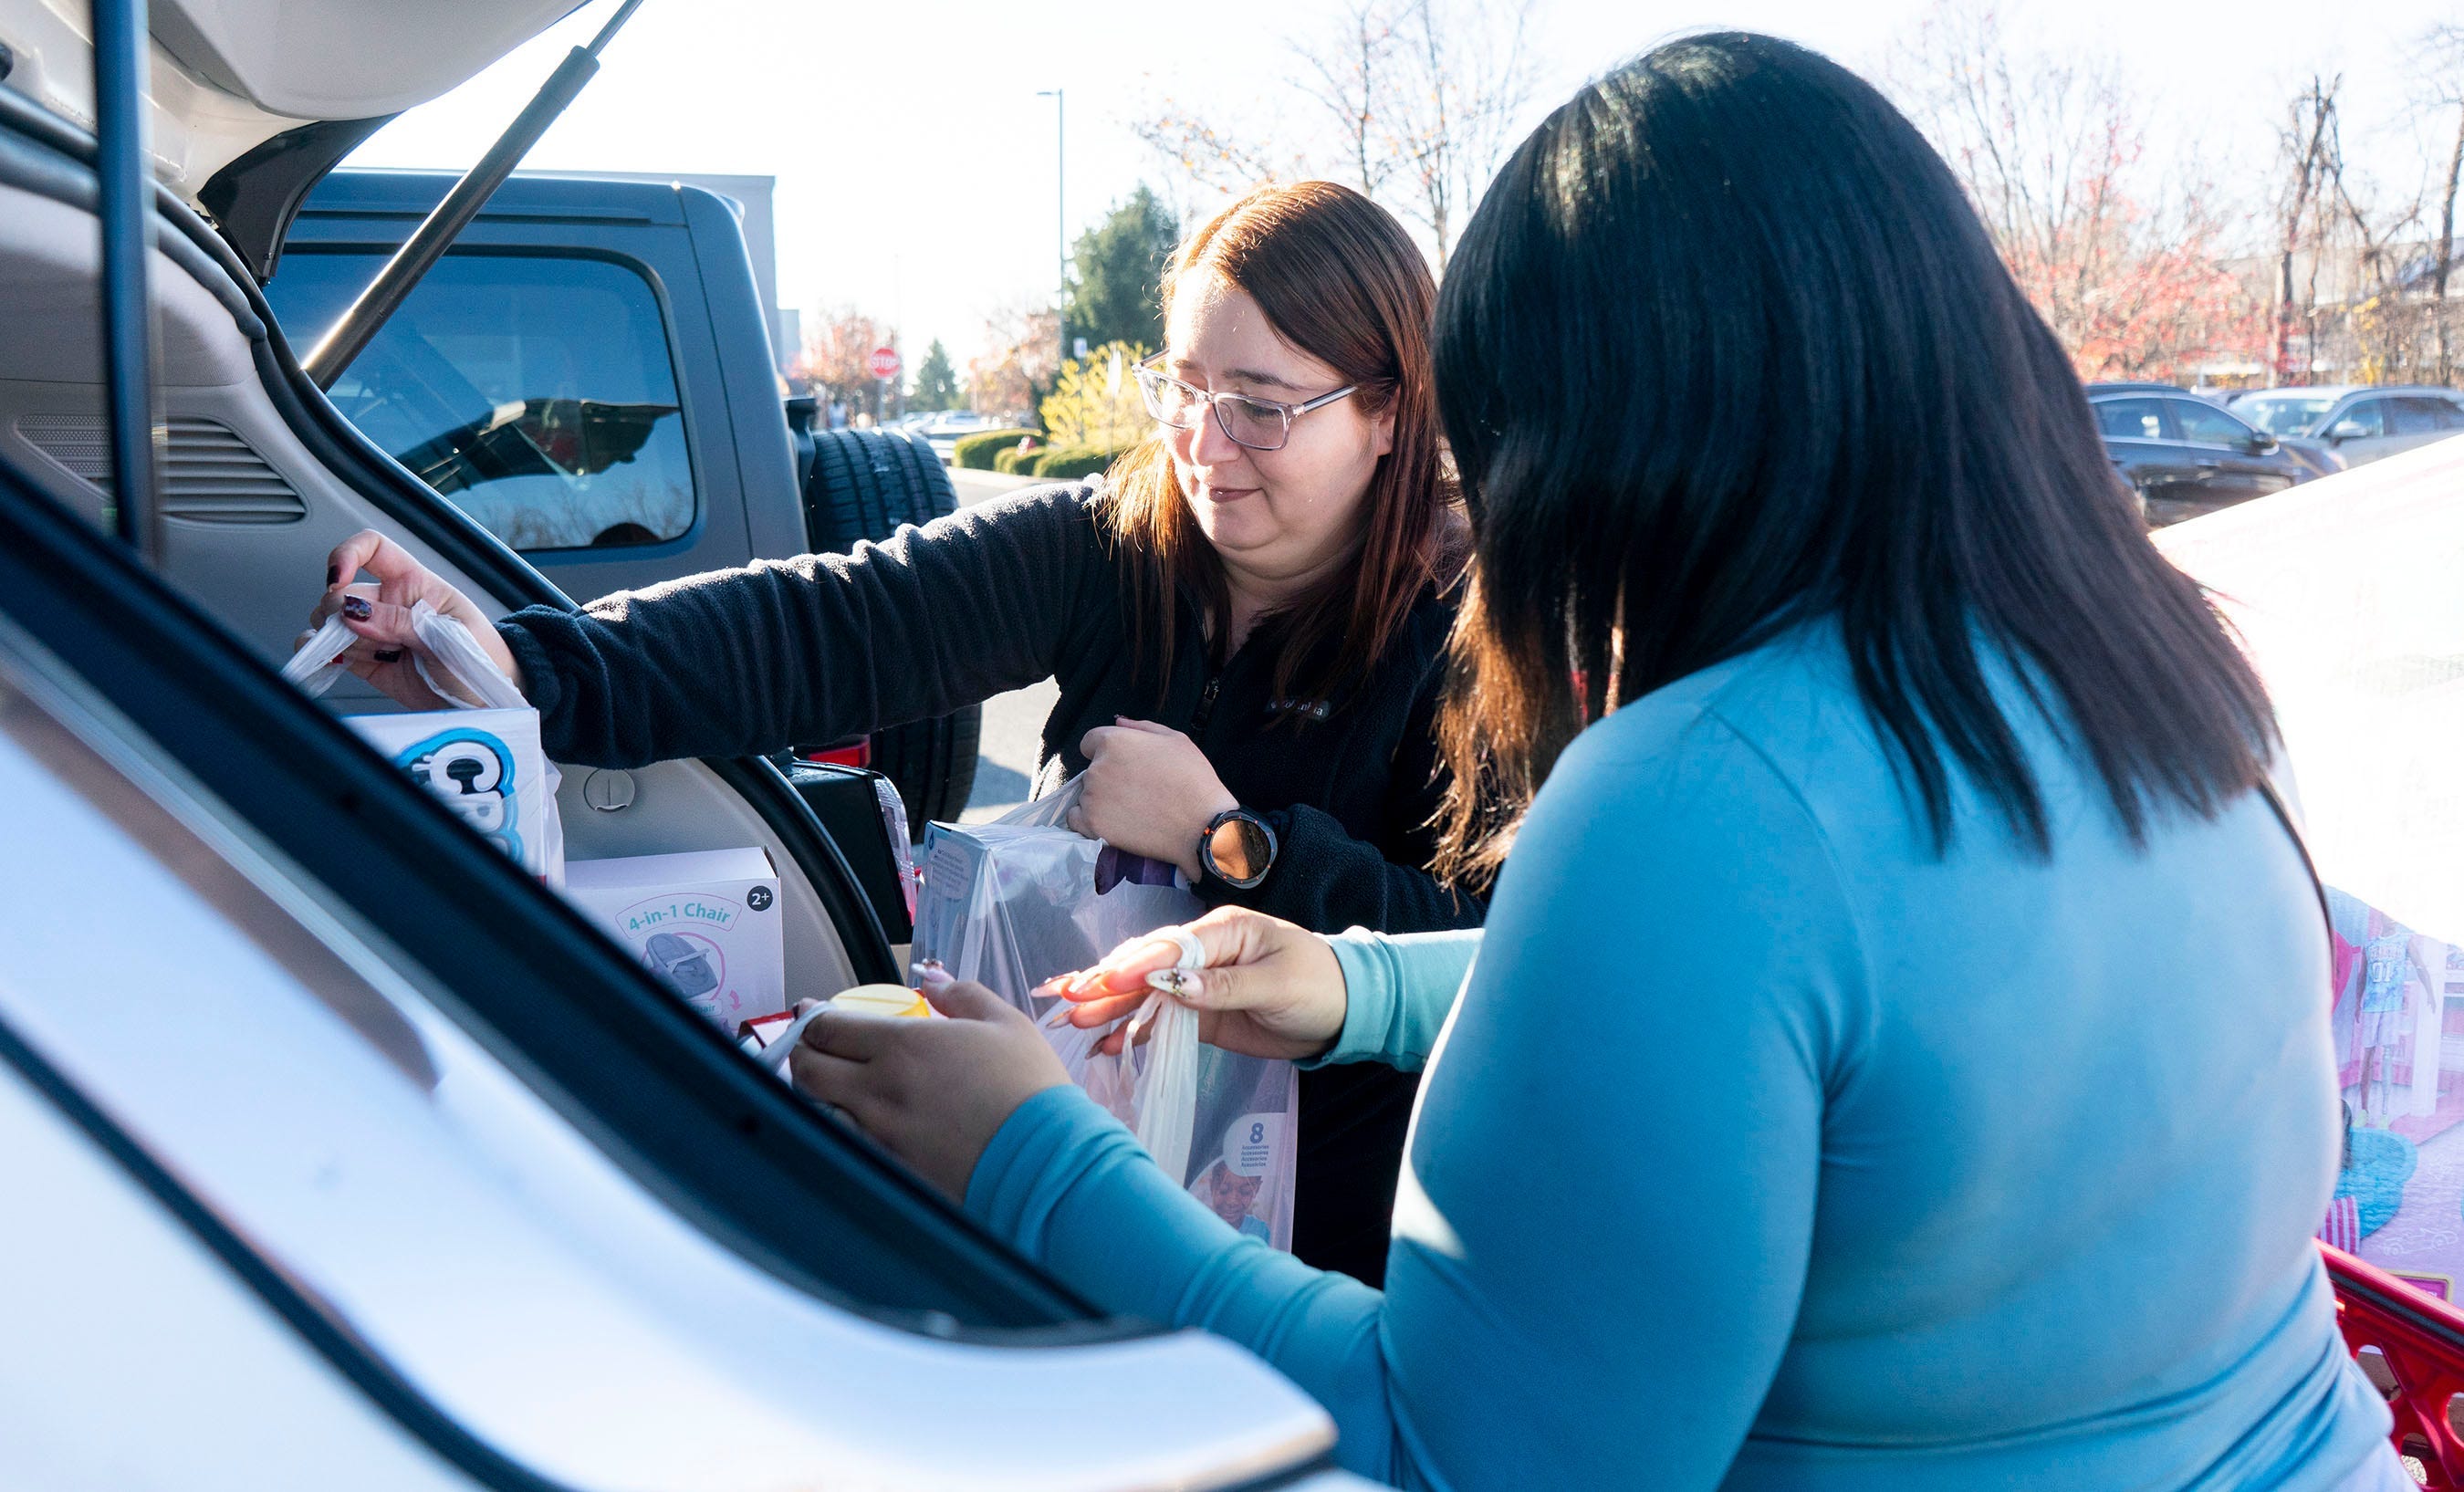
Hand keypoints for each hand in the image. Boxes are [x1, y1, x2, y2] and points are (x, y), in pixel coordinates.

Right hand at [297, 530, 523, 708]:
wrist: (488, 702)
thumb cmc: (483, 659)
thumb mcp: (450, 637)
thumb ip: (400, 623)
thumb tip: (352, 612)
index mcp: (416, 584)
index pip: (373, 549)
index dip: (348, 554)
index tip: (336, 578)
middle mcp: (391, 604)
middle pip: (342, 594)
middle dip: (341, 613)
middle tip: (364, 636)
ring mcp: (377, 633)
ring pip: (331, 623)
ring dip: (337, 638)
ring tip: (371, 655)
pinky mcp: (368, 663)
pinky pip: (332, 652)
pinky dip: (322, 655)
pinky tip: (330, 661)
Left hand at [788, 974, 1071, 1201]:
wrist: (1045, 1161)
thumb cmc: (1030, 1091)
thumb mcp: (1005, 1023)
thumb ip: (961, 994)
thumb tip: (934, 980)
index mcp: (904, 1047)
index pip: (828, 1027)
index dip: (812, 1016)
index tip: (811, 1011)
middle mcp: (880, 1090)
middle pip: (808, 1068)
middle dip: (802, 1052)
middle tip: (813, 1046)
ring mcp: (879, 1135)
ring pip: (816, 1109)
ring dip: (814, 1092)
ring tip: (828, 1083)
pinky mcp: (888, 1171)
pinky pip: (841, 1144)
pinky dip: (835, 1127)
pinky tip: (850, 1120)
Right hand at [1040, 906, 1346, 1061]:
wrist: (1346, 1012)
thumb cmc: (1319, 985)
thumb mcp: (1277, 984)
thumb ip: (1225, 986)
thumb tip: (1176, 985)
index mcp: (1224, 932)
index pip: (1170, 947)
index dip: (1136, 965)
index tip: (1104, 982)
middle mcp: (1204, 953)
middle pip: (1147, 966)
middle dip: (1108, 985)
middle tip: (1070, 1002)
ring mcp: (1199, 984)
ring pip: (1146, 994)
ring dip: (1111, 1009)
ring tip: (1076, 1024)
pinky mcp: (1201, 1014)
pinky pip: (1161, 1021)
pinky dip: (1133, 1032)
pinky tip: (1106, 1045)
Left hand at [1071, 718, 1237, 878]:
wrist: (1201, 825)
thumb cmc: (1193, 778)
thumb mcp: (1175, 740)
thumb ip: (1141, 727)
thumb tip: (1118, 722)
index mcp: (1112, 741)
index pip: (1090, 742)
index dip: (1108, 753)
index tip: (1125, 767)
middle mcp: (1096, 768)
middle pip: (1091, 771)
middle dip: (1109, 778)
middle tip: (1137, 791)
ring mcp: (1092, 798)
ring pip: (1087, 795)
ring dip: (1102, 801)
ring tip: (1133, 810)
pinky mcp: (1092, 825)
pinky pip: (1076, 819)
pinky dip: (1090, 821)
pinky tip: (1115, 824)